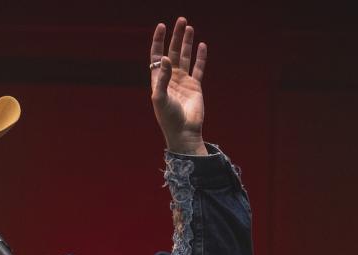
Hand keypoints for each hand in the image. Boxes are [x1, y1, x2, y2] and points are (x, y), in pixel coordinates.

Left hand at [149, 17, 206, 154]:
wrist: (184, 132)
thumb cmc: (168, 118)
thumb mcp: (160, 98)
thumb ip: (163, 78)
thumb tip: (165, 58)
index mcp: (158, 80)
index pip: (156, 55)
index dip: (158, 40)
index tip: (161, 26)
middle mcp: (170, 78)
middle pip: (172, 52)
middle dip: (176, 36)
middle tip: (181, 20)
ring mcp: (183, 81)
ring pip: (185, 56)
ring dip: (187, 42)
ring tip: (189, 27)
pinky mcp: (195, 86)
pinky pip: (198, 67)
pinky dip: (201, 56)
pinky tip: (202, 45)